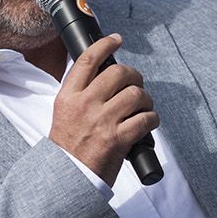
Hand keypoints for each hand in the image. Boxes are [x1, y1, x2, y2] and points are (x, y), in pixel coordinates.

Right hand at [49, 33, 157, 185]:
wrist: (66, 178)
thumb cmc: (68, 146)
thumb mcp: (64, 113)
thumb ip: (81, 94)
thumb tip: (106, 76)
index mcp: (68, 97)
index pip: (87, 60)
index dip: (105, 45)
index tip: (116, 39)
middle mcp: (84, 105)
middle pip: (118, 73)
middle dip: (134, 76)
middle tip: (136, 84)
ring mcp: (102, 121)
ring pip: (135, 94)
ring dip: (145, 99)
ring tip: (143, 107)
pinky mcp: (117, 139)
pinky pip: (145, 119)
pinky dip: (152, 119)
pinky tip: (148, 123)